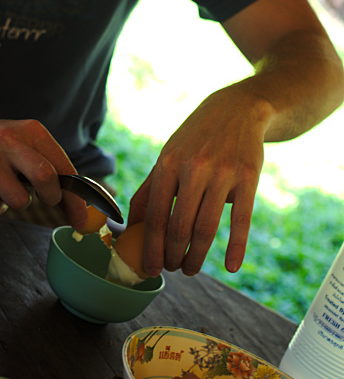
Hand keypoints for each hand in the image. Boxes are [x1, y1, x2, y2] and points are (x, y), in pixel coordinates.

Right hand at [0, 114, 87, 226]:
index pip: (63, 167)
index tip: (82, 219)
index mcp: (31, 130)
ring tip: (4, 186)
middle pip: (45, 177)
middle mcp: (9, 139)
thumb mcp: (24, 144)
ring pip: (18, 200)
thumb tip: (78, 208)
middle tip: (46, 200)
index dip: (76, 198)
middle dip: (51, 198)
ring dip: (15, 202)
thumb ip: (50, 168)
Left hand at [127, 84, 271, 276]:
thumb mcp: (168, 155)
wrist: (237, 109)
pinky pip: (241, 219)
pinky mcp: (249, 177)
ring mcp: (223, 172)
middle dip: (174, 256)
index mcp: (168, 163)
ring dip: (198, 257)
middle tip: (173, 270)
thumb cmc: (195, 139)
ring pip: (207, 227)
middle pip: (180, 226)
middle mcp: (194, 167)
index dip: (151, 248)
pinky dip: (236, 247)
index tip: (150, 269)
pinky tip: (231, 266)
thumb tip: (130, 228)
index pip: (155, 215)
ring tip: (191, 269)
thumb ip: (149, 190)